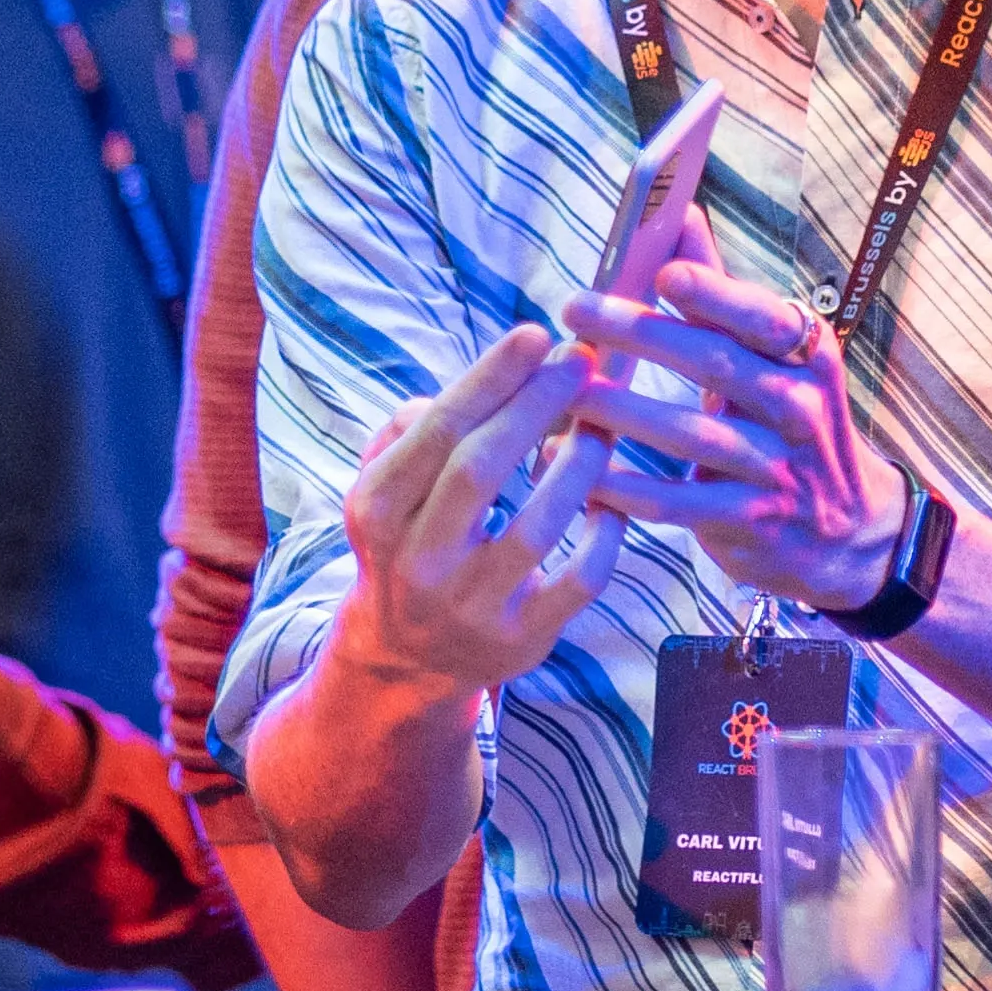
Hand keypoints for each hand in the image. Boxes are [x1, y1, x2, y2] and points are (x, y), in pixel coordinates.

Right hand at [327, 325, 627, 699]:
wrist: (407, 655)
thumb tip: (478, 383)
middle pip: (481, 469)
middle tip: (582, 361)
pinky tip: (614, 501)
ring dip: (578, 464)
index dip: (489, 379)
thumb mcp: (385, 486)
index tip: (535, 334)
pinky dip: (605, 535)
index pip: (435, 432)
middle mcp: (416, 561)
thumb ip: (412, 426)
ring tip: (604, 425)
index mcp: (377, 511)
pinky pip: (578, 581)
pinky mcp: (520, 640)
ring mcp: (469, 607)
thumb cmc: (410, 540)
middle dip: (536, 405)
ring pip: (536, 525)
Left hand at [561, 220, 909, 612]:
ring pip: (689, 434)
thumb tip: (682, 210)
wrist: (849, 531)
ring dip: (618, 411)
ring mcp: (778, 468)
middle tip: (575, 308)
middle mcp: (799, 405)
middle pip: (716, 364)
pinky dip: (621, 488)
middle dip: (641, 334)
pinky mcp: (750, 521)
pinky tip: (574, 471)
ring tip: (560, 391)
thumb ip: (721, 289)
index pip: (763, 316)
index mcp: (807, 353)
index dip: (715, 293)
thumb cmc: (790, 420)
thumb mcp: (773, 356)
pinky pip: (675, 502)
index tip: (664, 271)